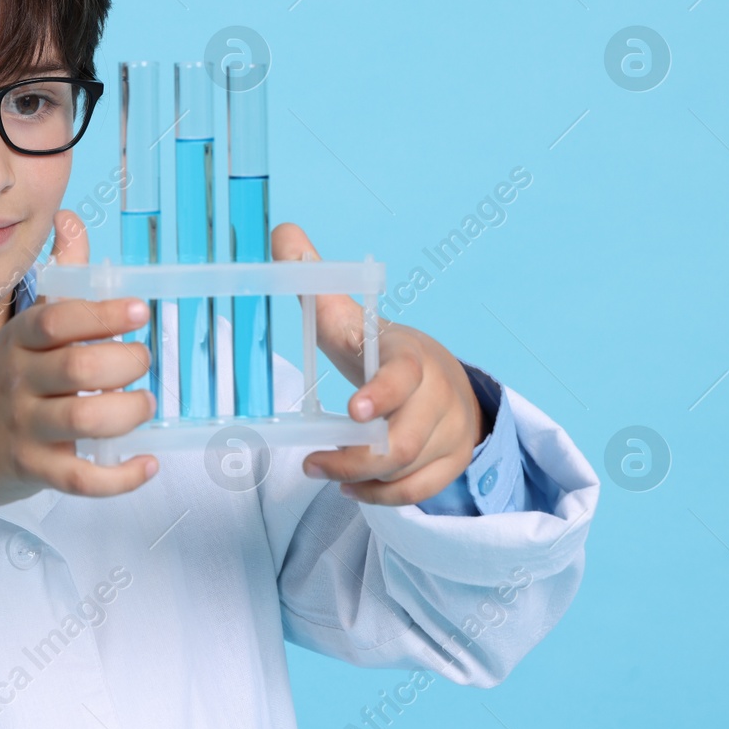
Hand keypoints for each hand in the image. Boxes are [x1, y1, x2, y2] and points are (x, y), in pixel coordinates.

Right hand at [0, 210, 158, 536]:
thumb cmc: (1, 383)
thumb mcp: (23, 329)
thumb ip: (59, 275)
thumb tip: (70, 218)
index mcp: (20, 340)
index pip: (59, 319)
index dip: (104, 313)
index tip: (139, 310)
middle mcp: (19, 380)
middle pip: (80, 366)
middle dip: (126, 362)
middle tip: (141, 362)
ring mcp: (24, 426)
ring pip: (85, 418)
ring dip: (129, 411)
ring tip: (143, 404)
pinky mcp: (33, 469)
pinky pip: (82, 478)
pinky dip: (121, 477)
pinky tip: (146, 463)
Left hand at [273, 223, 485, 505]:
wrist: (445, 381)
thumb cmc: (382, 351)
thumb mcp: (351, 318)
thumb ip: (314, 280)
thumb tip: (279, 232)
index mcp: (410, 356)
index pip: (403, 375)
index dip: (381, 393)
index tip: (352, 409)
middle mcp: (437, 397)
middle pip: (401, 441)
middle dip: (354, 458)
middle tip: (311, 463)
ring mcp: (449, 434)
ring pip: (406, 472)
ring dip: (359, 478)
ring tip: (321, 470)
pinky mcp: (449, 463)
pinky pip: (416, 493)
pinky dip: (380, 496)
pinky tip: (349, 487)